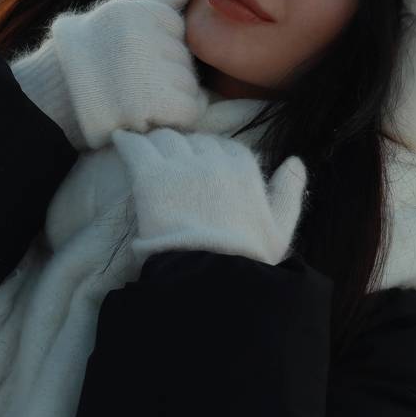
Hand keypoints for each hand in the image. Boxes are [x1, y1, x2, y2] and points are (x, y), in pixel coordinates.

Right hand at [10, 0, 207, 151]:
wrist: (46, 102)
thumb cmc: (82, 60)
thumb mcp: (115, 19)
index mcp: (136, 12)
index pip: (177, 28)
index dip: (158, 50)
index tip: (129, 62)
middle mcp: (146, 35)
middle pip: (185, 58)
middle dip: (165, 73)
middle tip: (127, 85)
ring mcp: (152, 69)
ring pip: (190, 83)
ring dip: (170, 97)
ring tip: (134, 101)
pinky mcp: (158, 102)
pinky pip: (191, 109)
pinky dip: (176, 118)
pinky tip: (147, 117)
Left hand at [111, 127, 308, 270]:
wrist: (208, 277)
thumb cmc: (246, 261)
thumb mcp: (280, 230)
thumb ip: (289, 193)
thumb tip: (296, 161)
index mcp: (244, 170)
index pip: (225, 147)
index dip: (211, 156)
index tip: (202, 167)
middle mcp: (213, 160)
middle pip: (193, 140)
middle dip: (184, 149)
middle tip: (172, 164)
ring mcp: (180, 167)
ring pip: (165, 139)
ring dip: (157, 144)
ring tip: (148, 154)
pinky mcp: (150, 177)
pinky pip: (135, 146)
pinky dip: (126, 142)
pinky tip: (119, 140)